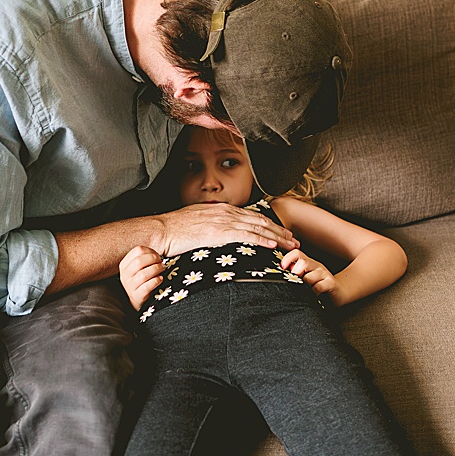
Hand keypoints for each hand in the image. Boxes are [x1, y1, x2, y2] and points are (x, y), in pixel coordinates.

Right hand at [119, 245, 164, 309]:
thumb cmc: (140, 280)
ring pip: (143, 274)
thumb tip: (158, 249)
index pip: (137, 250)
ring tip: (162, 269)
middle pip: (139, 261)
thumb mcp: (137, 268)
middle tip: (161, 262)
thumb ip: (143, 258)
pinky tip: (160, 279)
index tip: (157, 255)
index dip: (150, 251)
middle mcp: (125, 275)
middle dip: (154, 260)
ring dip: (156, 270)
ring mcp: (130, 286)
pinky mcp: (137, 296)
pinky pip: (147, 287)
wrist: (136, 299)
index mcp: (124, 264)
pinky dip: (156, 281)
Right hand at [156, 203, 299, 256]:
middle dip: (279, 230)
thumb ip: (210, 226)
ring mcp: (224, 221)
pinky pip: (246, 236)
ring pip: (258, 228)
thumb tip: (218, 235)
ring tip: (290, 244)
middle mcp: (226, 212)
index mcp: (221, 209)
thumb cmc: (174, 229)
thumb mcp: (196, 223)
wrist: (161, 230)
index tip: (280, 233)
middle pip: (259, 221)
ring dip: (277, 236)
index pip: (251, 216)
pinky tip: (273, 245)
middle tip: (293, 240)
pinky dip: (262, 240)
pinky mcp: (220, 232)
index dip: (268, 225)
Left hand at [280, 249, 336, 296]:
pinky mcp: (331, 284)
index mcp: (309, 263)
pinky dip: (314, 292)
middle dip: (296, 274)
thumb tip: (281, 270)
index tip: (282, 267)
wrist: (340, 292)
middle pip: (303, 263)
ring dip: (306, 285)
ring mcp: (325, 274)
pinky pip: (319, 287)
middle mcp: (317, 266)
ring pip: (309, 277)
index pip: (296, 253)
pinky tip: (315, 295)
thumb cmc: (320, 285)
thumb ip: (296, 272)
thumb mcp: (307, 277)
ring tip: (308, 290)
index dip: (288, 258)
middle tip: (297, 282)